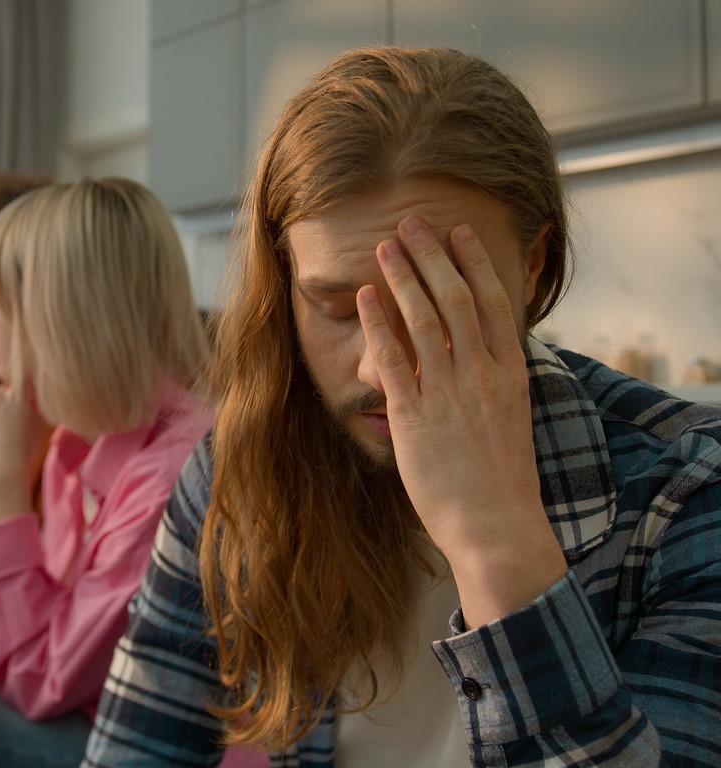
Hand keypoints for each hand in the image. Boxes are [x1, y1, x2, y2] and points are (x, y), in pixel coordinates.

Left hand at [0, 384, 46, 524]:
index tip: (25, 396)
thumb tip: (35, 391)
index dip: (24, 387)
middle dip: (10, 399)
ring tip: (3, 429)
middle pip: (5, 390)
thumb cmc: (27, 446)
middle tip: (15, 419)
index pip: (21, 379)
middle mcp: (0, 396)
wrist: (4, 467)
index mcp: (19, 394)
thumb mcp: (40, 422)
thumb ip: (37, 402)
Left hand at [356, 216, 565, 626]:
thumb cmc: (500, 481)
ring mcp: (448, 392)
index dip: (472, 263)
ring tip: (385, 248)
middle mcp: (481, 373)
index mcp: (509, 372)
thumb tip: (473, 356)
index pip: (492, 302)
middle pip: (455, 298)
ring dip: (402, 278)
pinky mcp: (415, 415)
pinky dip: (378, 323)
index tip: (458, 233)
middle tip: (412, 223)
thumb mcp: (508, 419)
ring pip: (424, 318)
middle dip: (432, 256)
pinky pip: (394, 358)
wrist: (496, 526)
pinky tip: (365, 298)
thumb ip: (491, 383)